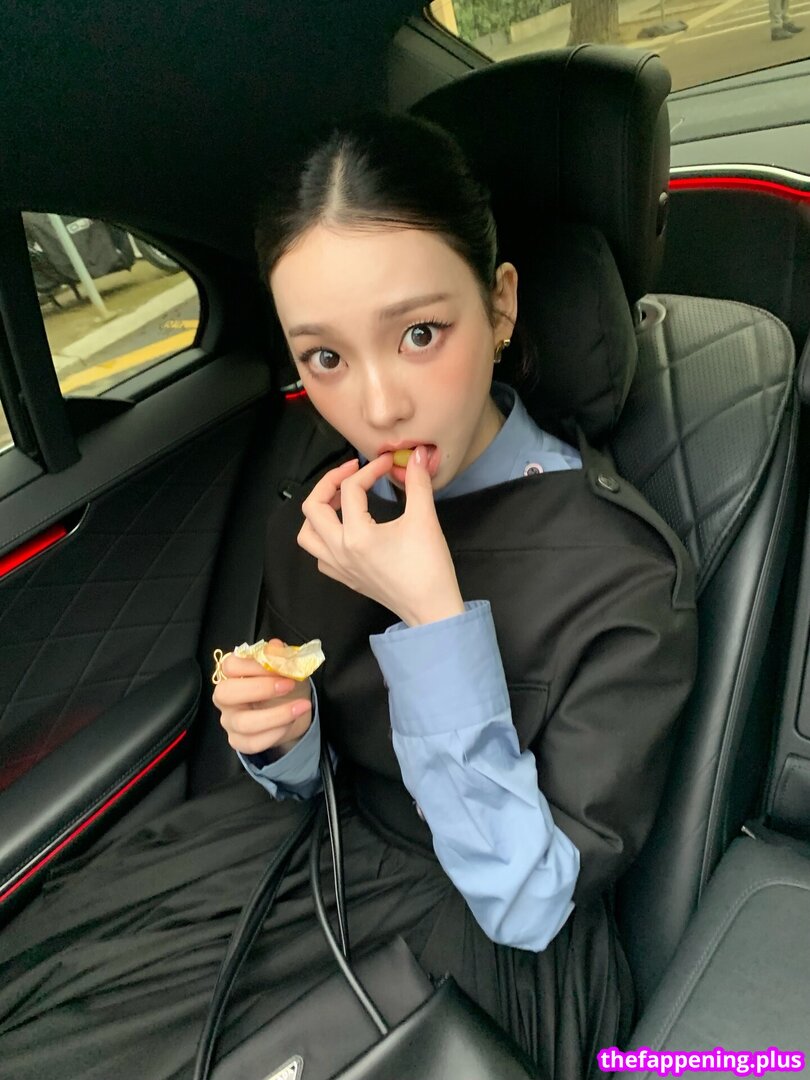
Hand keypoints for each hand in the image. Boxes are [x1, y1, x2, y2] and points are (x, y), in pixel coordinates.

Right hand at [213, 638, 312, 755]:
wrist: (294, 712)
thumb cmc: (285, 686)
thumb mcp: (288, 668)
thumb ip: (280, 656)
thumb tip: (275, 646)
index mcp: (233, 674)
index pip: (230, 665)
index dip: (254, 665)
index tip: (281, 666)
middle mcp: (225, 697)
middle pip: (226, 693)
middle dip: (260, 689)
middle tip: (289, 685)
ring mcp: (230, 721)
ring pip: (243, 722)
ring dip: (276, 715)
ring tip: (300, 707)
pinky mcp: (238, 741)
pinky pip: (252, 743)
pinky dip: (275, 734)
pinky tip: (290, 724)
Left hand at [297, 446, 463, 625]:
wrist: (432, 610)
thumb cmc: (429, 568)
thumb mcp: (425, 520)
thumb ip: (418, 483)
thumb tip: (418, 455)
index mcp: (356, 535)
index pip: (351, 488)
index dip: (370, 468)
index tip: (388, 463)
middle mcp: (339, 551)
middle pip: (313, 507)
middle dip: (330, 482)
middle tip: (352, 471)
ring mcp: (339, 567)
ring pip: (307, 534)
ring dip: (318, 511)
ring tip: (340, 499)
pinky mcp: (345, 578)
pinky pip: (319, 554)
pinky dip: (323, 537)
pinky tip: (343, 529)